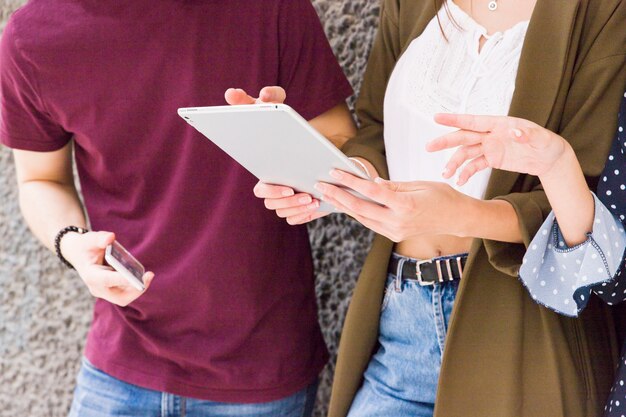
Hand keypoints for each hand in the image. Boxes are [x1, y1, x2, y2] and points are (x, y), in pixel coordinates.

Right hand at [60, 231, 153, 306]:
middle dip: (136, 290)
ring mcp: (104, 291)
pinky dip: (135, 285)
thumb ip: (99, 238)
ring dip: (138, 288)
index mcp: (91, 276)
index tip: (137, 277)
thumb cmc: (85, 246)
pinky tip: (143, 274)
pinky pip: (126, 292)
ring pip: (125, 297)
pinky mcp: (111, 290)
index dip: (122, 279)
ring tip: (149, 275)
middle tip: (149, 276)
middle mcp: (98, 288)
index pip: (107, 280)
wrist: (78, 253)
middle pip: (120, 297)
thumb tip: (111, 237)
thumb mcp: (89, 239)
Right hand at [224, 85, 326, 223]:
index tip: (288, 187)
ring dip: (298, 207)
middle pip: (273, 205)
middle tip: (303, 192)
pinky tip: (316, 206)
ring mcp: (283, 200)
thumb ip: (268, 97)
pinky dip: (304, 214)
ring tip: (313, 198)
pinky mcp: (295, 207)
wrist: (316, 147)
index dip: (272, 191)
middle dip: (287, 202)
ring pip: (284, 212)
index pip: (261, 190)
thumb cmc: (289, 124)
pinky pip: (295, 218)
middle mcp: (272, 189)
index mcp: (265, 173)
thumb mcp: (278, 107)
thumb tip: (250, 95)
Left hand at [314, 170, 469, 241]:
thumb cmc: (443, 197)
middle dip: (338, 196)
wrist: (458, 219)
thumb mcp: (418, 184)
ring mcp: (395, 231)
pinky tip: (346, 205)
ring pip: (362, 218)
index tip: (335, 173)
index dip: (351, 182)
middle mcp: (397, 222)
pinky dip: (357, 213)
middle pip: (360, 208)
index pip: (371, 192)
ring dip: (344, 206)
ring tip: (328, 194)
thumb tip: (371, 183)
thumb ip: (393, 185)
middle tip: (321, 186)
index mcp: (404, 206)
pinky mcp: (395, 235)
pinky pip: (370, 223)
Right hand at [427, 114, 566, 184]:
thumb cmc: (546, 143)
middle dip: (445, 142)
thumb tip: (515, 133)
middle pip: (463, 137)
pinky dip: (466, 173)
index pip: (473, 121)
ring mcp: (490, 147)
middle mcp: (490, 134)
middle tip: (429, 147)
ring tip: (446, 175)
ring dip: (454, 163)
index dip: (454, 119)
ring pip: (466, 153)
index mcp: (498, 124)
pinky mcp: (492, 159)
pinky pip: (474, 165)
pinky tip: (459, 181)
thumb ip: (526, 134)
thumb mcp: (540, 138)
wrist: (549, 158)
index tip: (436, 117)